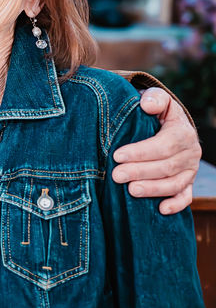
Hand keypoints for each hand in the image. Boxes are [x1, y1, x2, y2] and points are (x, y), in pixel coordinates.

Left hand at [111, 88, 200, 214]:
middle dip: (140, 172)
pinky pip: (185, 197)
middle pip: (166, 167)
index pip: (163, 145)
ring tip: (131, 190)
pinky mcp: (187, 183)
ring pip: (174, 184)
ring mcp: (189, 170)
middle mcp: (190, 153)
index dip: (140, 152)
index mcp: (182, 132)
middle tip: (116, 176)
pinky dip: (176, 205)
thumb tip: (146, 105)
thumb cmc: (154, 111)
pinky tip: (161, 209)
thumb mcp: (156, 99)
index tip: (117, 156)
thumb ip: (154, 98)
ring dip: (153, 189)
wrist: (166, 124)